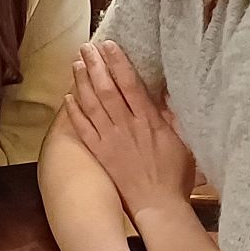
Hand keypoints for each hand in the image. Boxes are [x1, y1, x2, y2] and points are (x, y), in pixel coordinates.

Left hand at [66, 41, 195, 217]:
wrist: (157, 205)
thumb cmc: (174, 174)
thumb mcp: (182, 141)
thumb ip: (170, 117)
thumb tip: (163, 94)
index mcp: (149, 121)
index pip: (130, 85)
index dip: (118, 63)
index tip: (109, 45)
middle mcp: (126, 127)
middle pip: (106, 90)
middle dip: (95, 66)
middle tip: (86, 47)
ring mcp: (110, 140)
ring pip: (92, 106)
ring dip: (82, 83)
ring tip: (76, 64)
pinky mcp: (100, 154)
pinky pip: (83, 130)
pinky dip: (74, 113)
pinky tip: (67, 98)